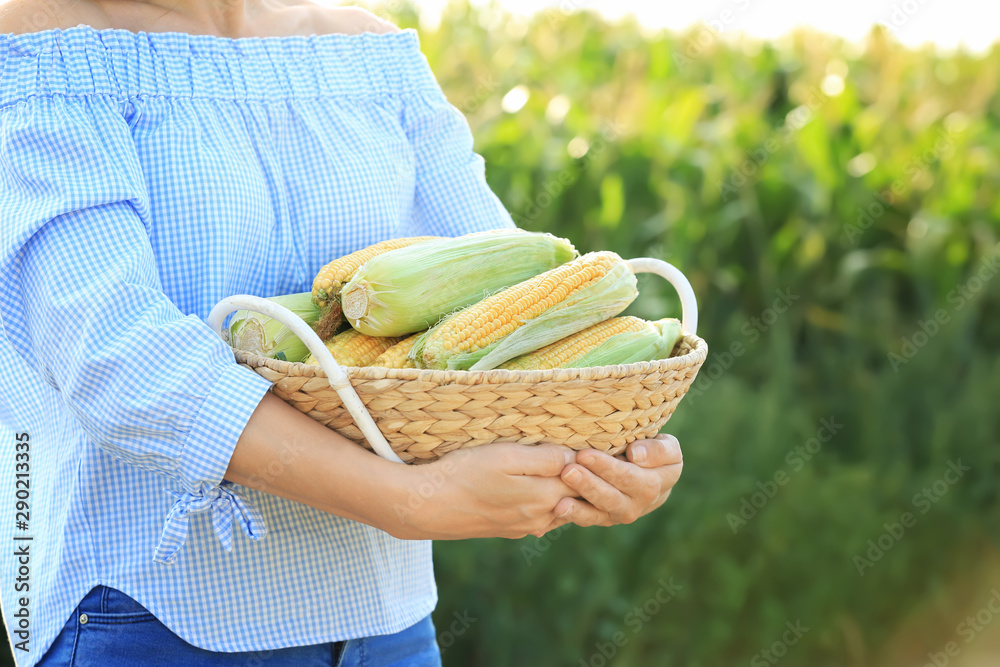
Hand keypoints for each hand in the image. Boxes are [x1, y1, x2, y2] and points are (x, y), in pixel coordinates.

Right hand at [387, 442, 577, 540]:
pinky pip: (542, 516)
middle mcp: (541, 518)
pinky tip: (541, 486)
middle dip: (584, 477)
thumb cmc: (465, 474)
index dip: (590, 460)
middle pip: (577, 496)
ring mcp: (525, 527)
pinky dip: (549, 502)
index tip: (591, 442)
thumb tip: (576, 458)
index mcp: (545, 497)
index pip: (584, 479)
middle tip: (586, 453)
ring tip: (566, 467)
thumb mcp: (506, 456)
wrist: (428, 507)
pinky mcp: (511, 530)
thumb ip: (545, 459)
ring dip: (567, 490)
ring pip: (561, 508)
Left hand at [554, 434, 682, 526]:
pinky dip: (574, 516)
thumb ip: (658, 450)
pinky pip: (589, 519)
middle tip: (567, 471)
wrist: (650, 466)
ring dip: (579, 506)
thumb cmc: (655, 449)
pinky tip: (558, 510)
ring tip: (561, 500)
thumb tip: (636, 456)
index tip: (585, 454)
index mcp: (656, 484)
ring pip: (599, 513)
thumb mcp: (668, 445)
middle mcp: (639, 504)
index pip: (630, 477)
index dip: (607, 468)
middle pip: (612, 498)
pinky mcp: (604, 517)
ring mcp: (619, 513)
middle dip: (588, 486)